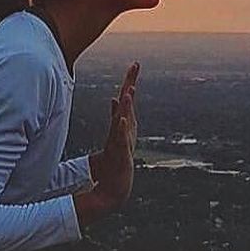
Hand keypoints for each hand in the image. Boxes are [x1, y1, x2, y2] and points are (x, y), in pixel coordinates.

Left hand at [93, 61, 139, 208]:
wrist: (117, 186)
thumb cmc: (116, 162)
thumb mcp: (114, 135)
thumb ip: (116, 117)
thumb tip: (114, 100)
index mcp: (124, 125)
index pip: (127, 100)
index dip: (130, 81)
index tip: (135, 64)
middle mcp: (127, 131)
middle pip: (128, 104)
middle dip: (131, 84)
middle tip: (135, 66)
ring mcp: (124, 142)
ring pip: (126, 120)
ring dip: (128, 105)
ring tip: (129, 90)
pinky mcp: (120, 155)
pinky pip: (120, 140)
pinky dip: (121, 129)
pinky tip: (121, 119)